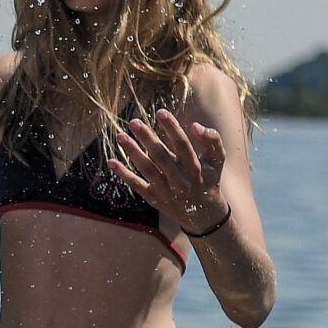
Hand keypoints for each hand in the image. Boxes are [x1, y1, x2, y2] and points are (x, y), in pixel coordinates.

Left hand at [109, 109, 229, 232]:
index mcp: (196, 169)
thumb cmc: (208, 180)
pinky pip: (137, 185)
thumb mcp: (216, 161)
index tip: (161, 112)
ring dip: (132, 152)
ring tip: (120, 136)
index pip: (182, 146)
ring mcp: (166, 191)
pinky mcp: (154, 199)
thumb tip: (196, 125)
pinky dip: (123, 174)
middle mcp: (180, 181)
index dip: (172, 128)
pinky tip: (110, 161)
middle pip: (161, 157)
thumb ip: (212, 141)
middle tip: (134, 122)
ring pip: (147, 170)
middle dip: (147, 138)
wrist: (204, 215)